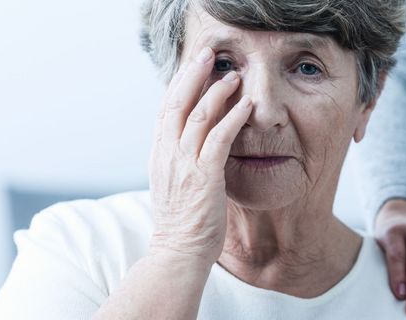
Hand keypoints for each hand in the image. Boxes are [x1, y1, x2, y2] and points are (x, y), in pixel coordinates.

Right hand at [148, 46, 251, 264]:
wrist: (178, 252)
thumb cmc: (181, 221)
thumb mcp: (171, 182)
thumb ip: (177, 158)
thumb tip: (189, 139)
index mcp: (159, 154)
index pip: (166, 109)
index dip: (179, 83)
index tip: (193, 66)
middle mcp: (168, 153)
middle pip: (177, 102)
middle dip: (193, 74)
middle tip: (208, 53)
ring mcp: (184, 164)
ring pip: (198, 115)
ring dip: (217, 92)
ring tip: (234, 75)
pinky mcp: (204, 176)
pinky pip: (219, 139)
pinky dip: (233, 118)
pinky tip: (246, 105)